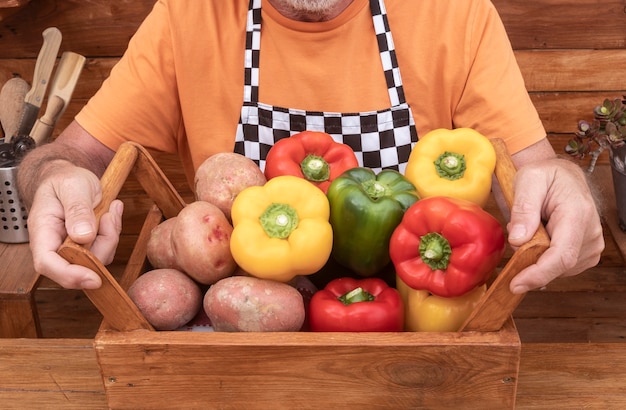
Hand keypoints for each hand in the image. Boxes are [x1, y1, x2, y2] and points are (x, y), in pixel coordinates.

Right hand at [27, 164, 123, 288]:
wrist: (70, 177)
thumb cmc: (66, 180)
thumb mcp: (72, 186)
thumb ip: (77, 209)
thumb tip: (83, 236)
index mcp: (43, 231)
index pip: (47, 263)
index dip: (69, 275)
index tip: (93, 278)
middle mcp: (56, 245)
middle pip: (79, 266)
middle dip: (103, 245)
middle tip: (108, 216)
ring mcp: (73, 248)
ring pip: (98, 258)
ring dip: (111, 236)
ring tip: (109, 209)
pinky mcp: (89, 246)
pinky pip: (107, 248)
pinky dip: (114, 232)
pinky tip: (111, 213)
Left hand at [507, 157, 603, 292]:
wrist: (563, 176)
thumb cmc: (546, 176)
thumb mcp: (528, 180)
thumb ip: (523, 209)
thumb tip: (518, 240)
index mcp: (577, 214)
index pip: (562, 255)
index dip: (539, 274)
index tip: (517, 284)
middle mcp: (590, 233)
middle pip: (558, 266)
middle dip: (530, 260)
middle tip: (519, 230)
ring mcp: (591, 244)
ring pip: (557, 269)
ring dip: (536, 257)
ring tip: (533, 228)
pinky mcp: (586, 252)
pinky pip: (560, 267)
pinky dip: (544, 258)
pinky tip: (541, 238)